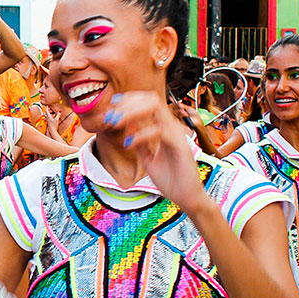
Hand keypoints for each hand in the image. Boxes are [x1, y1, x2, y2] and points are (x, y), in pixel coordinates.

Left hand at [103, 92, 208, 210]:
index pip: (149, 102)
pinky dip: (140, 135)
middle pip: (152, 99)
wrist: (186, 198)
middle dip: (129, 103)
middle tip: (111, 115)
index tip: (113, 103)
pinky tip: (128, 145)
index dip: (131, 99)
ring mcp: (177, 134)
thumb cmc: (170, 179)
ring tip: (116, 123)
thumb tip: (127, 123)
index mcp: (165, 128)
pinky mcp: (180, 146)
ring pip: (156, 108)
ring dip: (132, 113)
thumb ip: (139, 140)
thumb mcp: (147, 157)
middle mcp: (172, 127)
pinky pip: (159, 131)